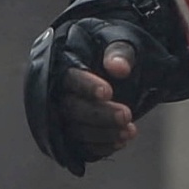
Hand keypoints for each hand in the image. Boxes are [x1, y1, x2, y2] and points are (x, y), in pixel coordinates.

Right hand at [59, 43, 139, 161]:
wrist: (116, 67)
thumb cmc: (112, 50)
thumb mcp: (120, 41)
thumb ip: (119, 52)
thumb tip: (120, 68)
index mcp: (64, 66)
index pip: (70, 79)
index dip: (87, 86)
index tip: (107, 91)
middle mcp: (58, 94)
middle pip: (72, 109)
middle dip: (100, 115)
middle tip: (126, 114)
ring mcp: (63, 117)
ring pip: (76, 131)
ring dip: (103, 134)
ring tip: (129, 131)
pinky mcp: (73, 136)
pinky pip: (81, 147)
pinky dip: (100, 147)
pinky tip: (121, 142)